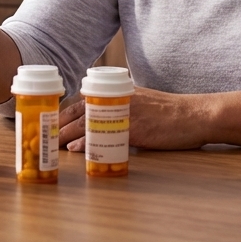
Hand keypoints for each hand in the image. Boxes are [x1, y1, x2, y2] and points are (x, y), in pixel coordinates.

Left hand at [58, 86, 212, 151]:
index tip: (51, 121)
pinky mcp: (135, 128)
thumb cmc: (173, 113)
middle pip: (81, 110)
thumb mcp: (145, 103)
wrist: (197, 115)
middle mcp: (120, 100)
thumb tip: (105, 121)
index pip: (86, 100)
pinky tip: (76, 148)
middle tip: (43, 133)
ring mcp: (126, 113)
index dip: (66, 112)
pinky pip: (105, 135)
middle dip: (61, 122)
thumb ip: (124, 108)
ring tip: (52, 142)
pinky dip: (88, 142)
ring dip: (68, 133)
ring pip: (89, 122)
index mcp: (121, 93)